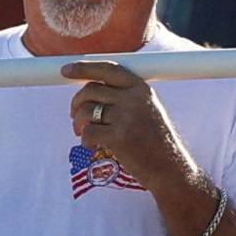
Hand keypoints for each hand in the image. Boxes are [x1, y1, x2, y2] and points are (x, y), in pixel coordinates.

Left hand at [68, 59, 196, 201]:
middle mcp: (134, 99)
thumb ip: (124, 96)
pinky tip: (93, 146)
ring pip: (86, 111)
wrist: (169, 168)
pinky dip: (85, 140)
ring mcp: (126, 118)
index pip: (108, 69)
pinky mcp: (118, 137)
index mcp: (141, 89)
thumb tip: (89, 88)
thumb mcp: (147, 109)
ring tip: (81, 133)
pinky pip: (88, 132)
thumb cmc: (155, 141)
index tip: (66, 70)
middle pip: (91, 89)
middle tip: (74, 116)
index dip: (84, 67)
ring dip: (77, 122)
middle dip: (76, 103)